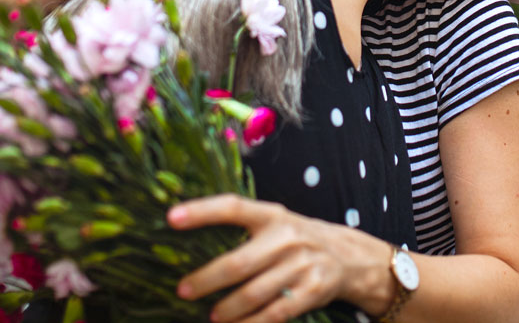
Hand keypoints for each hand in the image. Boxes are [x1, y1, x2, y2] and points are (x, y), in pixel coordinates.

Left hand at [169, 195, 373, 322]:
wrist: (348, 256)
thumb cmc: (296, 239)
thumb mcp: (275, 222)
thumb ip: (243, 228)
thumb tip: (189, 243)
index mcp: (272, 215)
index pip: (233, 207)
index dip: (202, 211)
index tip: (171, 218)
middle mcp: (287, 236)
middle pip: (239, 262)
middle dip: (206, 280)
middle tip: (183, 290)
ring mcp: (301, 264)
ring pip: (254, 294)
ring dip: (228, 310)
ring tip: (213, 317)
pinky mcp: (313, 289)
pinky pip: (275, 313)